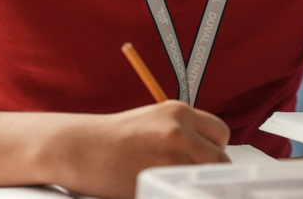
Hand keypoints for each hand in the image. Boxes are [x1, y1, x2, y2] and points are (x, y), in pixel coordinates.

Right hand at [51, 100, 229, 198]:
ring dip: (195, 183)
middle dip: (209, 170)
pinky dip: (178, 191)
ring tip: (174, 183)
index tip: (202, 158)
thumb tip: (208, 154)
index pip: (220, 132)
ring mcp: (172, 157)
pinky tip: (165, 189)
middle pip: (220, 158)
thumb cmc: (113, 138)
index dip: (213, 149)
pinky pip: (185, 190)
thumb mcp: (153, 121)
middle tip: (189, 176)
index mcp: (179, 111)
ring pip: (207, 179)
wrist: (82, 148)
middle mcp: (180, 131)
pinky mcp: (162, 180)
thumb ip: (182, 132)